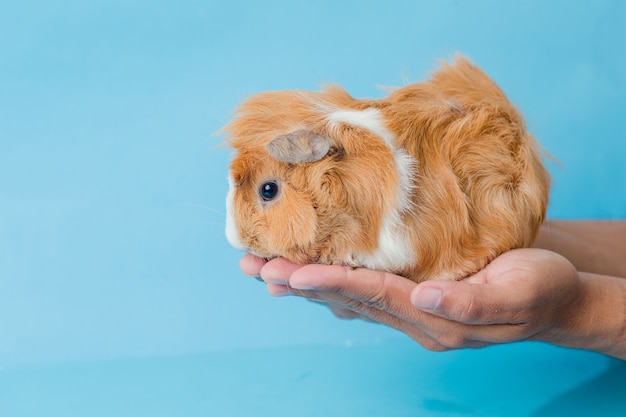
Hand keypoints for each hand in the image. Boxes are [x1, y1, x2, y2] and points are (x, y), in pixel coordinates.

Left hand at [240, 249, 588, 351]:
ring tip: (263, 271)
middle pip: (346, 298)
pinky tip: (306, 277)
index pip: (371, 294)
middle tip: (253, 267)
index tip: (289, 272)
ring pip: (347, 296)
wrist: (556, 298)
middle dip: (297, 282)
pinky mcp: (414, 297)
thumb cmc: (542, 288)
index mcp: (435, 316)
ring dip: (303, 283)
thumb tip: (423, 297)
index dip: (329, 281)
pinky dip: (330, 283)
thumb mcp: (518, 291)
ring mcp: (411, 310)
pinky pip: (362, 292)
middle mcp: (414, 317)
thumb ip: (470, 301)